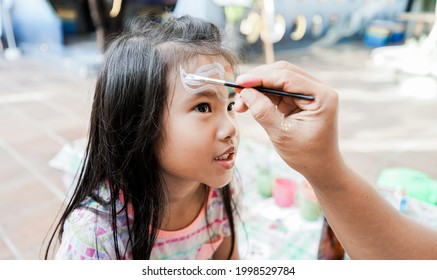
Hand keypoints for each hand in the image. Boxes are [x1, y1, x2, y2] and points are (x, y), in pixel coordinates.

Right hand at [234, 61, 341, 176]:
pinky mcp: (301, 99)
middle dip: (258, 81)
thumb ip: (263, 111)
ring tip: (241, 104)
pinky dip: (263, 96)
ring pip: (278, 80)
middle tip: (237, 92)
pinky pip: (279, 90)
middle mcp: (318, 90)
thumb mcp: (282, 134)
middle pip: (283, 73)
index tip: (240, 83)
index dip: (261, 77)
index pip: (287, 77)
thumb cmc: (305, 154)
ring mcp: (310, 93)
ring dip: (258, 89)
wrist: (320, 168)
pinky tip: (250, 104)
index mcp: (321, 96)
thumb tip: (245, 92)